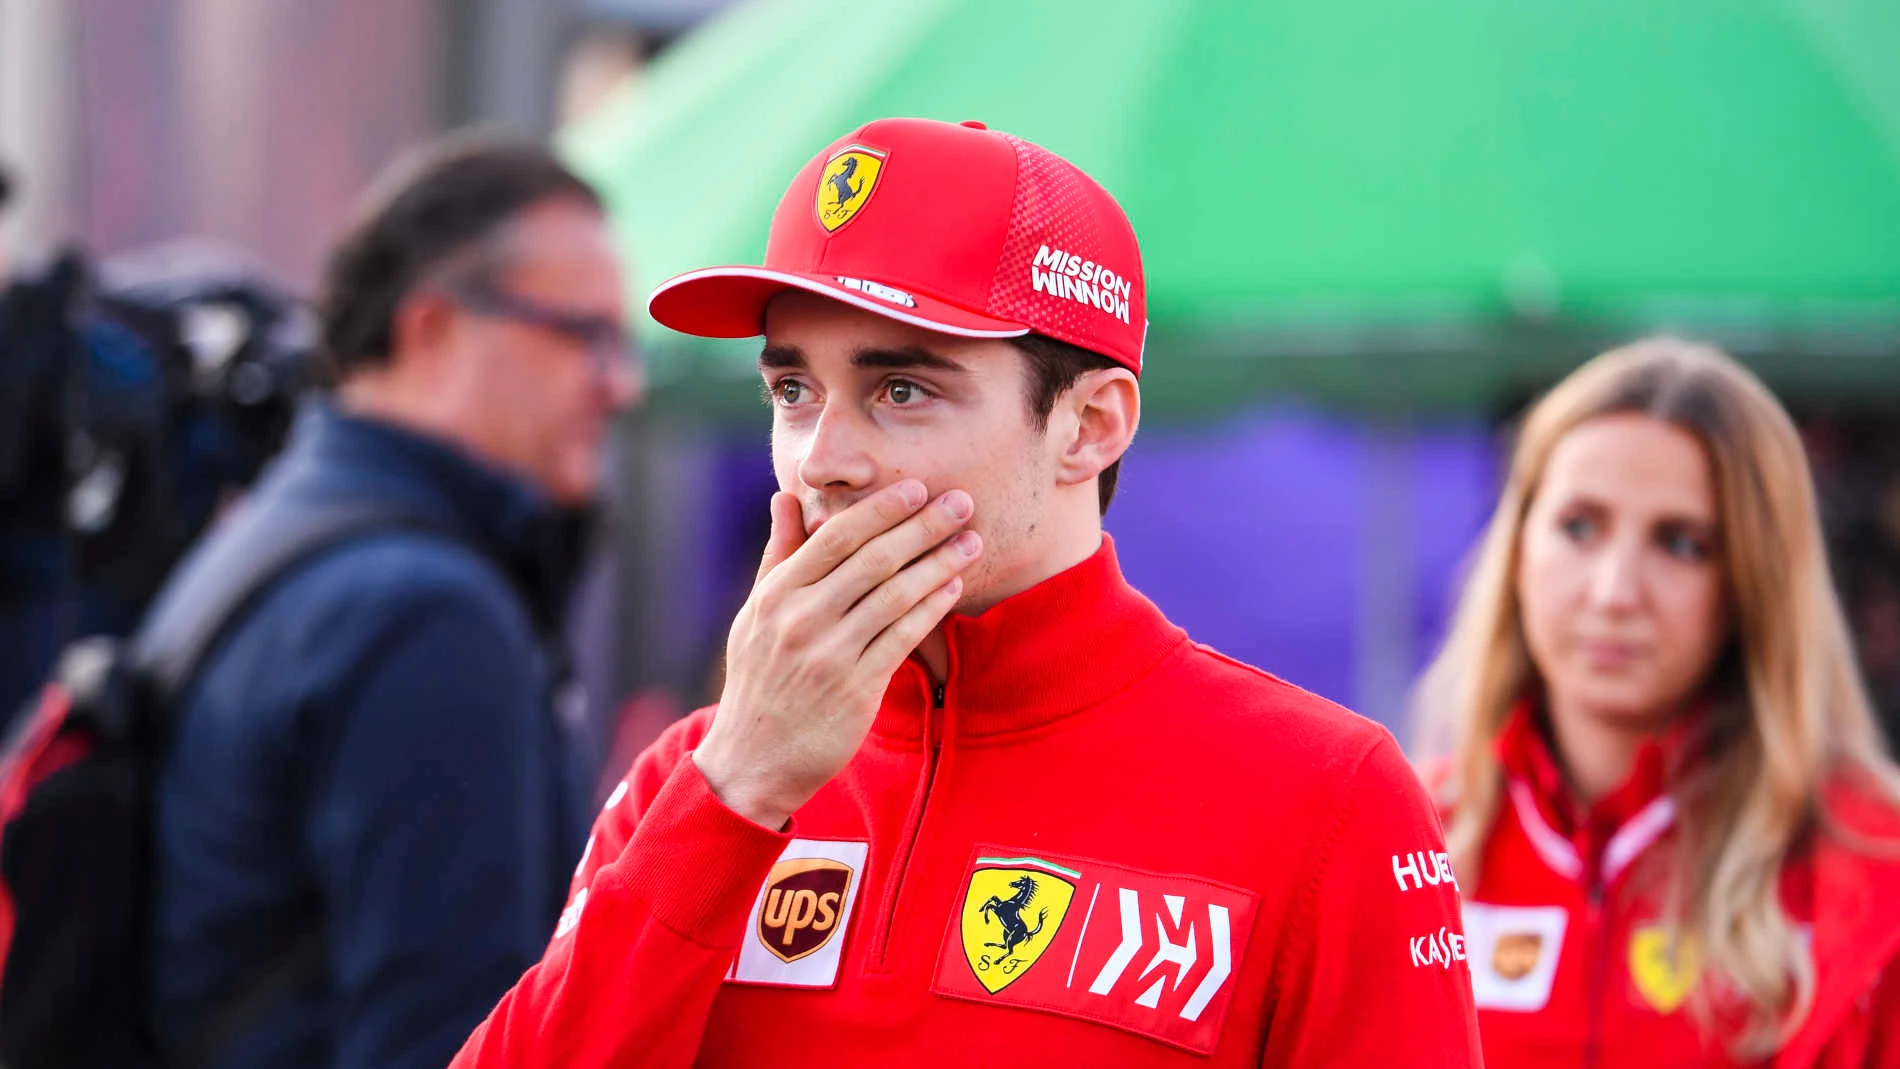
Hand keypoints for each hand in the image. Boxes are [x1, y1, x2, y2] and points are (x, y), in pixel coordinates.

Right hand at [693, 480, 980, 827]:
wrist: (752, 758)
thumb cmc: (760, 678)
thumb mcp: (756, 612)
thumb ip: (779, 554)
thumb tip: (786, 497)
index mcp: (777, 594)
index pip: (836, 537)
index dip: (882, 509)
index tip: (918, 488)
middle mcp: (801, 619)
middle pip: (873, 560)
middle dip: (923, 526)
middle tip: (962, 502)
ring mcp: (828, 655)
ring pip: (895, 596)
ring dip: (939, 564)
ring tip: (971, 542)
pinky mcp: (855, 689)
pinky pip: (902, 638)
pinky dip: (931, 609)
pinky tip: (954, 587)